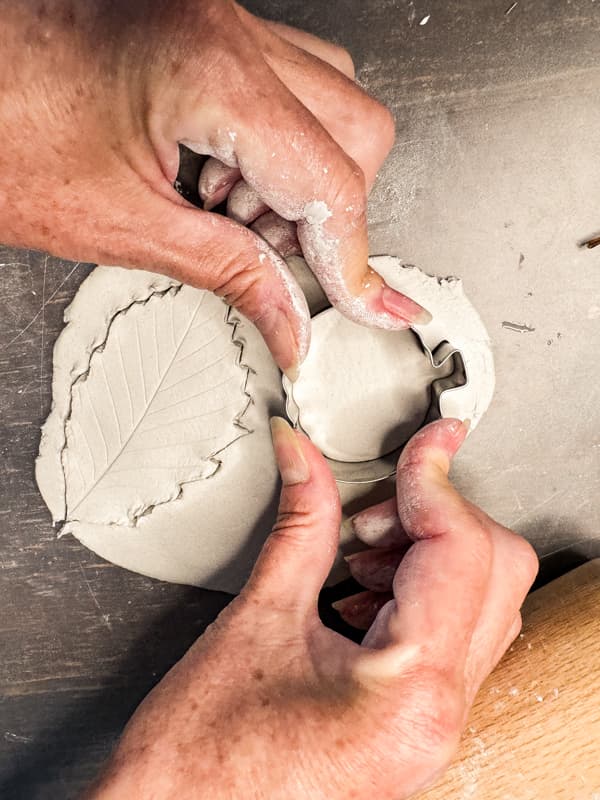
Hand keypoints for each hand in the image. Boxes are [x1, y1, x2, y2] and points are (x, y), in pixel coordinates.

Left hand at [1, 0, 429, 378]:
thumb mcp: (121, 226)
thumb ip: (229, 274)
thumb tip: (293, 324)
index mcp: (211, 72)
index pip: (331, 183)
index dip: (354, 262)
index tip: (374, 308)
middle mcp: (227, 28)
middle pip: (357, 130)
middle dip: (329, 213)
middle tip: (276, 255)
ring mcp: (218, 17)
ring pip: (332, 99)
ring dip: (304, 176)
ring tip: (229, 211)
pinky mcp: (201, 27)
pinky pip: (286, 84)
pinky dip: (274, 146)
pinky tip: (218, 175)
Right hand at [84, 419, 536, 799]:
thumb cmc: (204, 755)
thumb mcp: (257, 617)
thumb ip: (300, 523)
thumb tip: (303, 455)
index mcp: (410, 687)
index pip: (461, 545)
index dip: (434, 477)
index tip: (426, 441)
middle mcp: (439, 713)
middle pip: (496, 569)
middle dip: (438, 514)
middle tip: (375, 506)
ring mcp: (436, 724)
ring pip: (486, 600)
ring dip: (430, 553)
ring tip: (359, 551)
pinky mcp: (419, 723)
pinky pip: (456, 637)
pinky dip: (422, 592)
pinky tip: (362, 589)